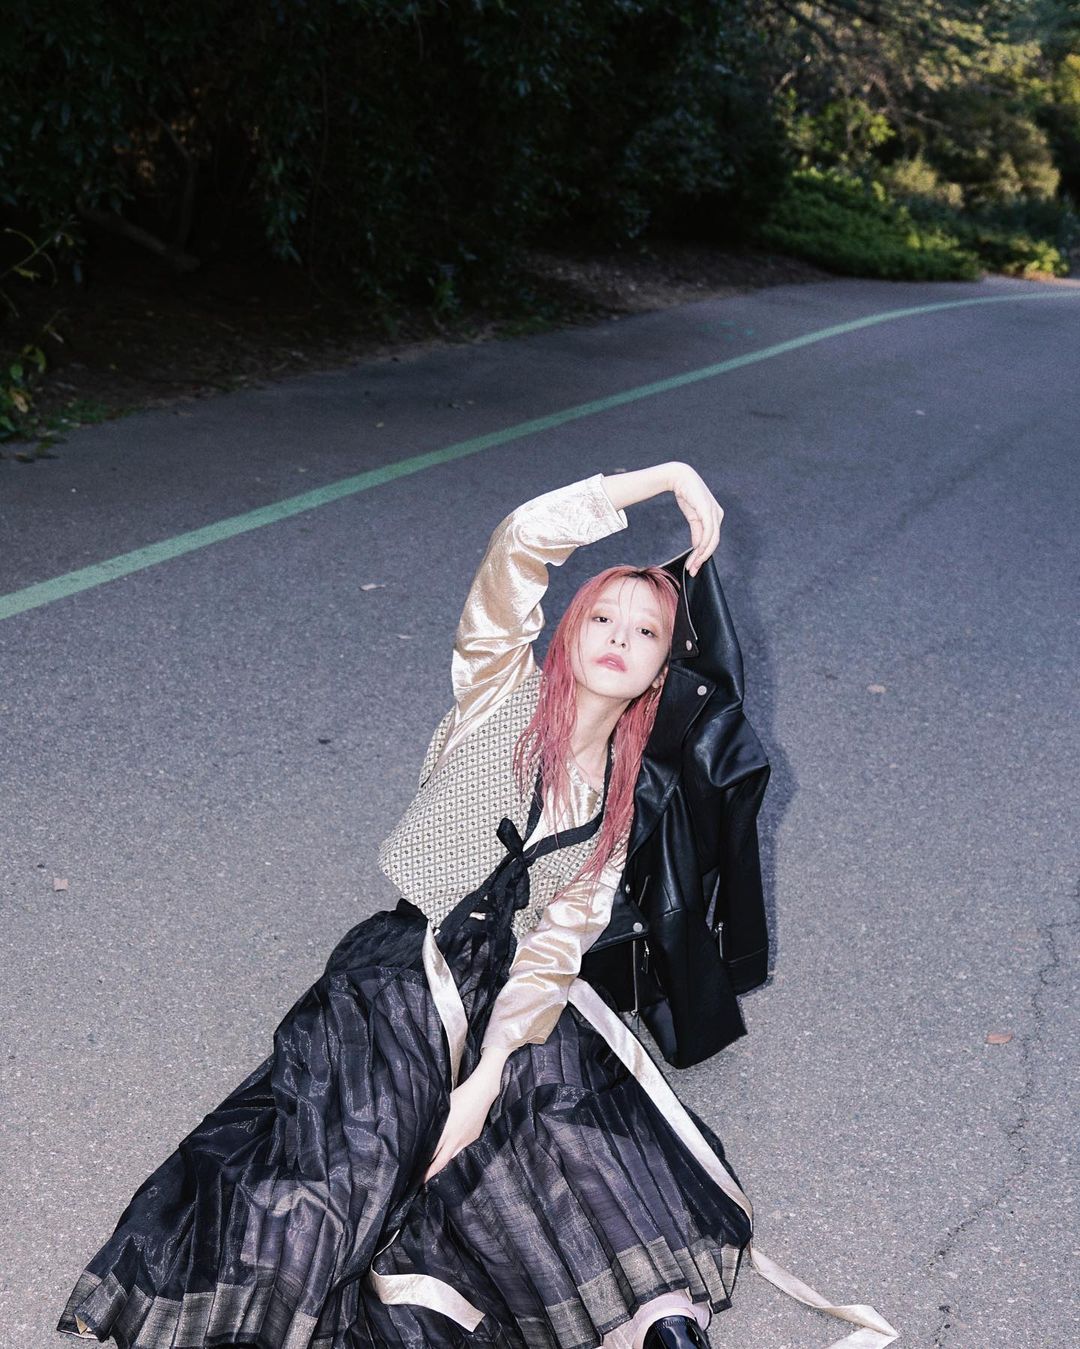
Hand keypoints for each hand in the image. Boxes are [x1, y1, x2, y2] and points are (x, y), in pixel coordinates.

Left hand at [424, 1053, 505, 1181]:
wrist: (482, 1093)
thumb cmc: (460, 1096)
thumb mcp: (443, 1108)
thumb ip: (434, 1122)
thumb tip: (422, 1131)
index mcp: (446, 1130)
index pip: (432, 1153)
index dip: (423, 1165)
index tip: (414, 1172)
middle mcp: (455, 1139)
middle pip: (441, 1161)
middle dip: (430, 1173)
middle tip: (421, 1181)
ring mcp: (466, 1140)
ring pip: (452, 1157)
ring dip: (443, 1163)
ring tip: (433, 1170)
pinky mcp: (474, 1138)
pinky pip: (462, 1149)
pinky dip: (453, 1152)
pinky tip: (449, 1152)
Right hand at [670, 464, 723, 575]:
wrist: (679, 478)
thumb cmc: (687, 495)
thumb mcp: (693, 517)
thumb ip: (697, 532)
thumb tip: (698, 547)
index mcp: (716, 516)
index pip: (712, 540)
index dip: (703, 555)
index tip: (693, 566)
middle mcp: (718, 515)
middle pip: (713, 543)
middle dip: (703, 558)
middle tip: (693, 570)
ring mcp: (715, 513)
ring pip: (712, 540)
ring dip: (702, 555)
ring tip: (693, 565)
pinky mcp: (708, 511)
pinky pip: (709, 532)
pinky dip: (704, 544)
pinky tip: (697, 552)